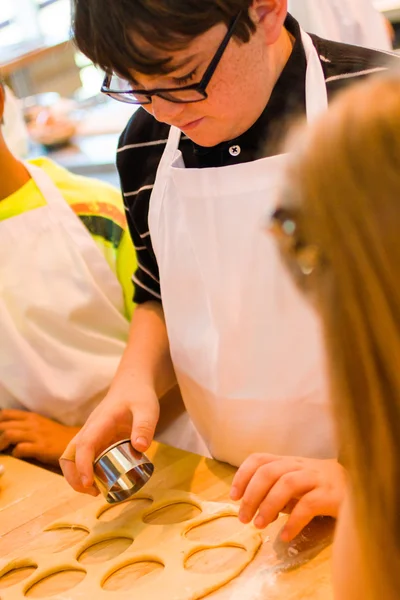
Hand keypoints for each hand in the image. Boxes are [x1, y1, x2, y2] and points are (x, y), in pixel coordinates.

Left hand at [0, 410, 79, 465]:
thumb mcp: (40, 425)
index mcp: (31, 417)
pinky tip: (18, 455)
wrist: (78, 444)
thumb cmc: (56, 437)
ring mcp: (37, 435)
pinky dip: (15, 453)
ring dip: (1, 444)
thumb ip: (24, 426)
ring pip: (9, 434)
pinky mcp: (42, 447)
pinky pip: (21, 448)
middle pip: (4, 425)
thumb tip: (5, 433)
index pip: (5, 414)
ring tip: (2, 451)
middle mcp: (32, 424)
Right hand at [60, 385, 159, 496]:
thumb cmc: (139, 396)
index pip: (85, 444)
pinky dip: (86, 471)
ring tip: (95, 491)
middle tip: (92, 492)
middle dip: (73, 476)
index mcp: (101, 421)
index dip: (83, 465)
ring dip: (76, 476)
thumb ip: (145, 426)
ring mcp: (91, 434)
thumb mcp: (147, 409)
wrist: (132, 385)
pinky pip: (84, 457)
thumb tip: (140, 447)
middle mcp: (90, 429)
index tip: (88, 484)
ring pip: (72, 457)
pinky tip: (101, 481)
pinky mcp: (96, 440)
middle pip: (69, 453)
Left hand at [230, 454, 345, 541]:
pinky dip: (293, 521)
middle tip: (243, 518)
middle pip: (269, 471)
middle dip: (252, 495)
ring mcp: (316, 478)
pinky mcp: (331, 495)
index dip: (243, 475)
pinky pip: (308, 505)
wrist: (358, 487)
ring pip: (287, 483)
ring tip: (259, 525)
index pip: (259, 459)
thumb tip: (251, 507)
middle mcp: (300, 466)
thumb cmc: (318, 487)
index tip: (233, 496)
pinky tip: (285, 535)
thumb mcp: (294, 484)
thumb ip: (275, 490)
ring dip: (268, 505)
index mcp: (287, 462)